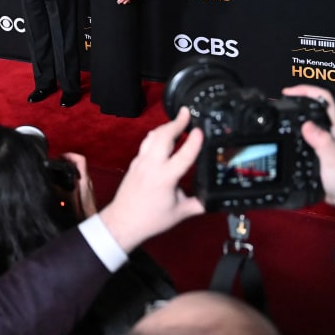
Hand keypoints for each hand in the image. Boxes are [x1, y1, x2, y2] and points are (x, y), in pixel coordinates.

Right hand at [62, 152, 96, 218]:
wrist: (91, 219)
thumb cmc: (84, 211)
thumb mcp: (69, 200)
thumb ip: (60, 191)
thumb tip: (52, 184)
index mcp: (84, 180)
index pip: (81, 160)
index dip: (70, 155)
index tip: (61, 157)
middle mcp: (87, 181)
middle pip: (79, 165)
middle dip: (68, 161)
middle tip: (59, 162)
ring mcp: (88, 186)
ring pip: (79, 172)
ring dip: (70, 168)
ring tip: (60, 170)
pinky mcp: (86, 191)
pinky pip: (79, 179)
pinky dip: (72, 176)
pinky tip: (65, 182)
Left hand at [99, 108, 204, 251]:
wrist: (123, 221)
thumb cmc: (149, 219)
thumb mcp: (179, 213)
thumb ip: (197, 204)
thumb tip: (212, 200)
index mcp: (165, 178)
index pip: (182, 155)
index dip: (193, 142)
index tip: (200, 130)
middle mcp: (151, 166)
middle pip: (163, 137)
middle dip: (175, 123)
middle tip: (186, 113)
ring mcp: (140, 163)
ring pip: (152, 138)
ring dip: (165, 127)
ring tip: (177, 121)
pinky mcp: (135, 164)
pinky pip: (146, 145)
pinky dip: (156, 137)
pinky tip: (163, 137)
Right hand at [284, 85, 334, 230]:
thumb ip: (323, 143)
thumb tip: (307, 125)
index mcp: (333, 129)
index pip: (323, 98)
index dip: (305, 90)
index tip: (286, 92)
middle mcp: (328, 132)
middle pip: (312, 106)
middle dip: (293, 100)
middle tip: (276, 103)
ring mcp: (323, 141)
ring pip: (306, 120)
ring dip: (291, 116)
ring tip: (276, 118)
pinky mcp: (317, 151)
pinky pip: (302, 136)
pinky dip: (290, 132)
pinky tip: (283, 138)